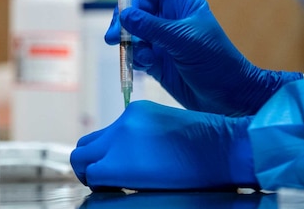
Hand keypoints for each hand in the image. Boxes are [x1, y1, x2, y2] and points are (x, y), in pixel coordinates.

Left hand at [70, 101, 256, 190]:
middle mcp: (122, 123)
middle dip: (88, 165)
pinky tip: (116, 190)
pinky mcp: (119, 162)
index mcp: (135, 113)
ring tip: (107, 187)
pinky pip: (95, 176)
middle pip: (84, 146)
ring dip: (89, 175)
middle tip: (102, 181)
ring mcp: (118, 141)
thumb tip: (131, 158)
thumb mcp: (166, 132)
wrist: (222, 148)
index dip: (103, 156)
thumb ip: (142, 139)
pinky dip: (100, 185)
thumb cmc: (206, 148)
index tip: (112, 168)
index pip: (103, 136)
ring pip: (82, 160)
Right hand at [105, 0, 302, 115]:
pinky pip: (134, 49)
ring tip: (120, 49)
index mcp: (181, 0)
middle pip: (135, 3)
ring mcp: (161, 36)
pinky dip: (132, 56)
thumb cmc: (216, 61)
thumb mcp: (184, 40)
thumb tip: (123, 15)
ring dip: (122, 37)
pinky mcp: (156, 57)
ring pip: (130, 27)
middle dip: (121, 16)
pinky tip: (143, 66)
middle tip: (113, 36)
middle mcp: (169, 14)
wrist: (228, 98)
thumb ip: (151, 26)